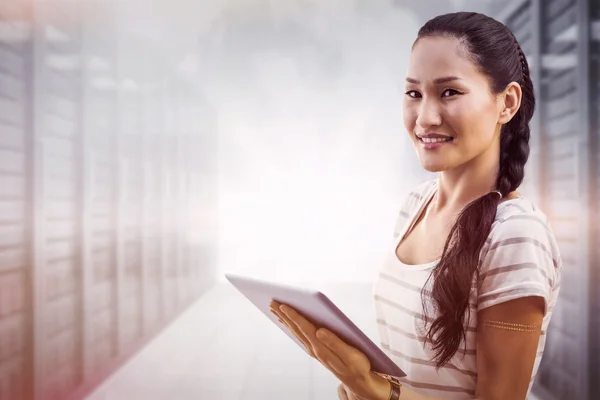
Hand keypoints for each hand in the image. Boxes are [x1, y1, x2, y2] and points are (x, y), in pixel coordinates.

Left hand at [269, 301, 390, 399]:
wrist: (358, 380)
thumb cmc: (357, 365)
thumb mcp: (350, 354)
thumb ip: (335, 342)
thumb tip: (320, 330)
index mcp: (322, 348)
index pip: (305, 328)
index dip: (294, 316)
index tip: (283, 305)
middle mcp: (315, 349)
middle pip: (296, 328)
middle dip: (284, 315)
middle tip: (272, 302)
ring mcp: (314, 350)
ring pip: (295, 332)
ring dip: (285, 319)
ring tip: (274, 309)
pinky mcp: (316, 350)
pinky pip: (299, 336)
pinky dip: (291, 326)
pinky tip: (287, 322)